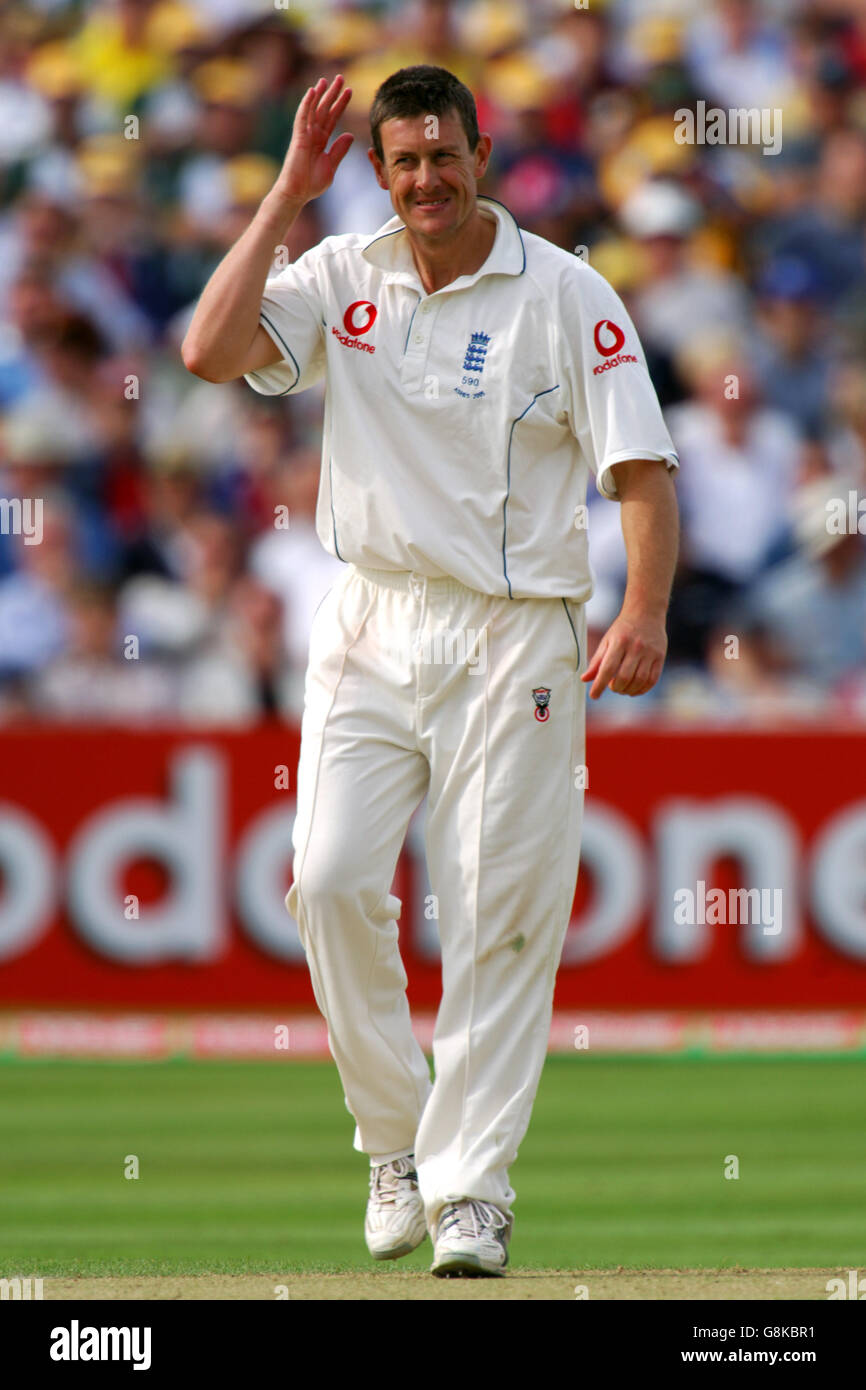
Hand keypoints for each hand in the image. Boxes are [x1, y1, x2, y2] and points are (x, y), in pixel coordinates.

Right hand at [274, 75, 353, 205]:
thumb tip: (349, 135)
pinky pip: (303, 117)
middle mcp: (313, 134)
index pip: (333, 118)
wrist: (297, 194)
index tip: (350, 91)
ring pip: (314, 109)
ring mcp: (305, 135)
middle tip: (341, 78)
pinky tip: (313, 91)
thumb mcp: (331, 165)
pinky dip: (307, 103)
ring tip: (328, 80)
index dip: (341, 104)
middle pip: (324, 109)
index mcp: (321, 141)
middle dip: (333, 93)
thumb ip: (339, 150)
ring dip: (321, 94)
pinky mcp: (298, 138)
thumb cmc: (311, 183)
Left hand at [581, 610, 666, 698]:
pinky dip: (642, 689)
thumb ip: (597, 661)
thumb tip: (585, 679)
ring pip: (639, 680)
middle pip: (624, 676)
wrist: (646, 612)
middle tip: (612, 686)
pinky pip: (652, 679)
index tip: (594, 696)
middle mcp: (635, 647)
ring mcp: (650, 652)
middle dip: (615, 688)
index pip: (608, 668)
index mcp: (619, 642)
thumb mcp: (607, 641)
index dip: (600, 684)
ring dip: (628, 690)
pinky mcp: (660, 657)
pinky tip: (634, 689)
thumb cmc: (623, 629)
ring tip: (622, 688)